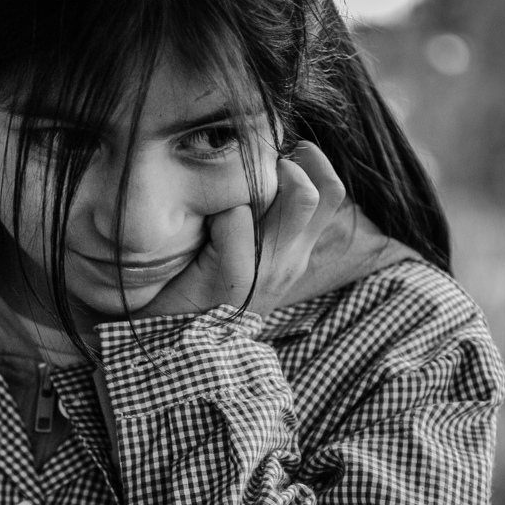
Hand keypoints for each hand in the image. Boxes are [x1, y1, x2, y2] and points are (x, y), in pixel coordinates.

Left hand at [133, 141, 345, 319]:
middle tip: (258, 165)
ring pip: (300, 196)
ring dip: (266, 178)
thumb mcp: (237, 254)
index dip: (308, 163)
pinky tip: (198, 224)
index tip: (271, 158)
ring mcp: (270, 270)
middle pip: (325, 190)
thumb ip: (253, 220)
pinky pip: (237, 219)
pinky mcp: (238, 278)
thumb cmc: (197, 294)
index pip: (330, 192)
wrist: (174, 347)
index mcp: (295, 252)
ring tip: (234, 189)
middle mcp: (291, 259)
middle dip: (295, 162)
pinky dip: (219, 209)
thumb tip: (249, 169)